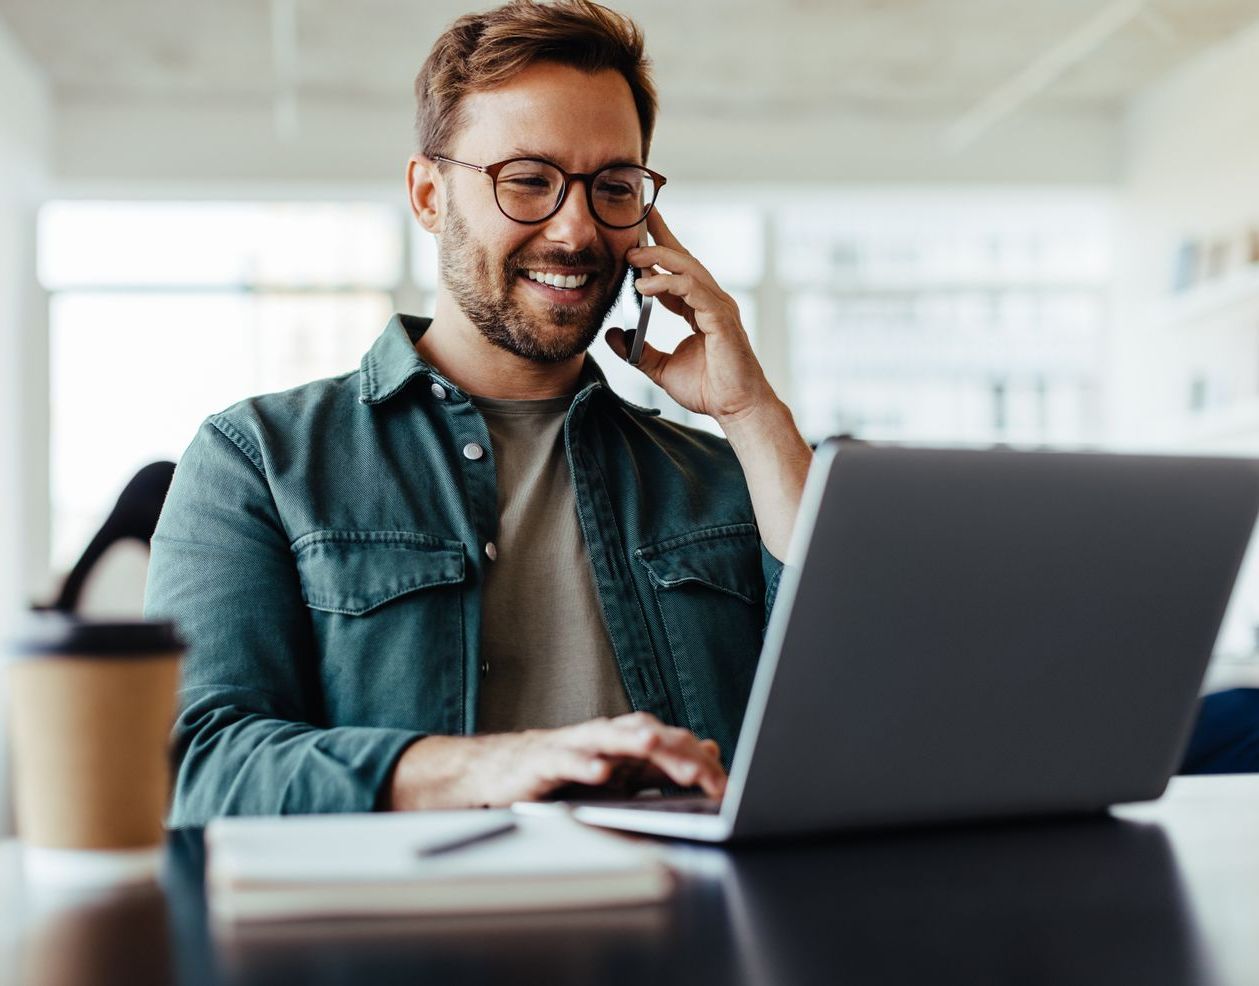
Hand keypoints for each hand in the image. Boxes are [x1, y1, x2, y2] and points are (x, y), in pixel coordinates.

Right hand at [384, 711, 725, 809]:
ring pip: (608, 738)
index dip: (698, 763)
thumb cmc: (564, 774)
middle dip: (675, 753)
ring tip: (652, 746)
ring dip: (631, 741)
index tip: (725, 786)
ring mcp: (574, 746)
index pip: (671, 745)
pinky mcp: (544, 761)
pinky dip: (583, 764)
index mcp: (626, 742)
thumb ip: (663, 765)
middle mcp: (604, 737)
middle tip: (704, 773)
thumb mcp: (621, 775)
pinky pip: (566, 761)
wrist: (501, 773)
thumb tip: (710, 750)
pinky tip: (599, 772)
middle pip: (646, 735)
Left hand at [605, 207, 774, 425]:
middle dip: (660, 237)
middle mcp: (711, 302)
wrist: (735, 408)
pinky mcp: (720, 318)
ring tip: (631, 257)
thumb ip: (637, 351)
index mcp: (699, 308)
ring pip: (688, 268)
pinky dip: (667, 284)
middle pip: (684, 258)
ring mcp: (718, 307)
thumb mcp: (660, 368)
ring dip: (658, 258)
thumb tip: (612, 337)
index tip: (638, 231)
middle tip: (634, 223)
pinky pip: (692, 290)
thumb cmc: (709, 389)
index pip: (677, 270)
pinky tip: (644, 286)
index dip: (658, 249)